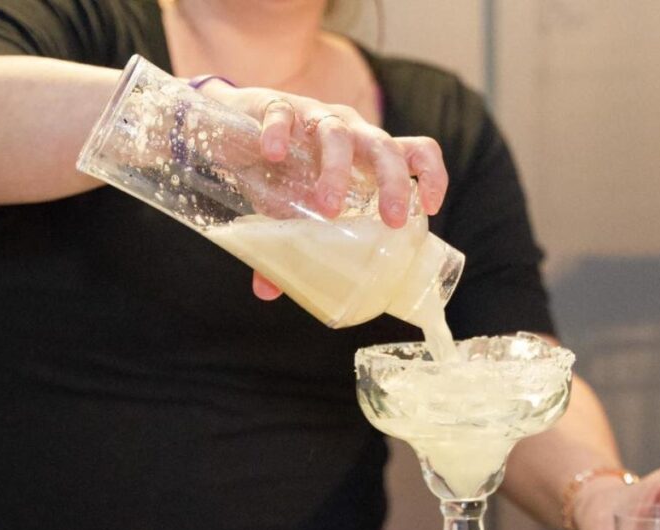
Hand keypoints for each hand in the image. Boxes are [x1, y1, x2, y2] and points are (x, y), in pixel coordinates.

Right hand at [199, 83, 448, 299]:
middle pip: (384, 147)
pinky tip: (271, 154)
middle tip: (392, 221)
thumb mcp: (287, 209)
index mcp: (363, 154)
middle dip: (395, 183)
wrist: (227, 123)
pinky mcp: (274, 107)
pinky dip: (278, 133)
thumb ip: (285, 246)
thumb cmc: (276, 169)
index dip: (431, 175)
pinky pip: (281, 115)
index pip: (414, 152)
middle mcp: (347, 131)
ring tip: (328, 208)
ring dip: (337, 171)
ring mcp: (312, 116)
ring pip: (337, 135)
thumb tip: (268, 292)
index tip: (431, 208)